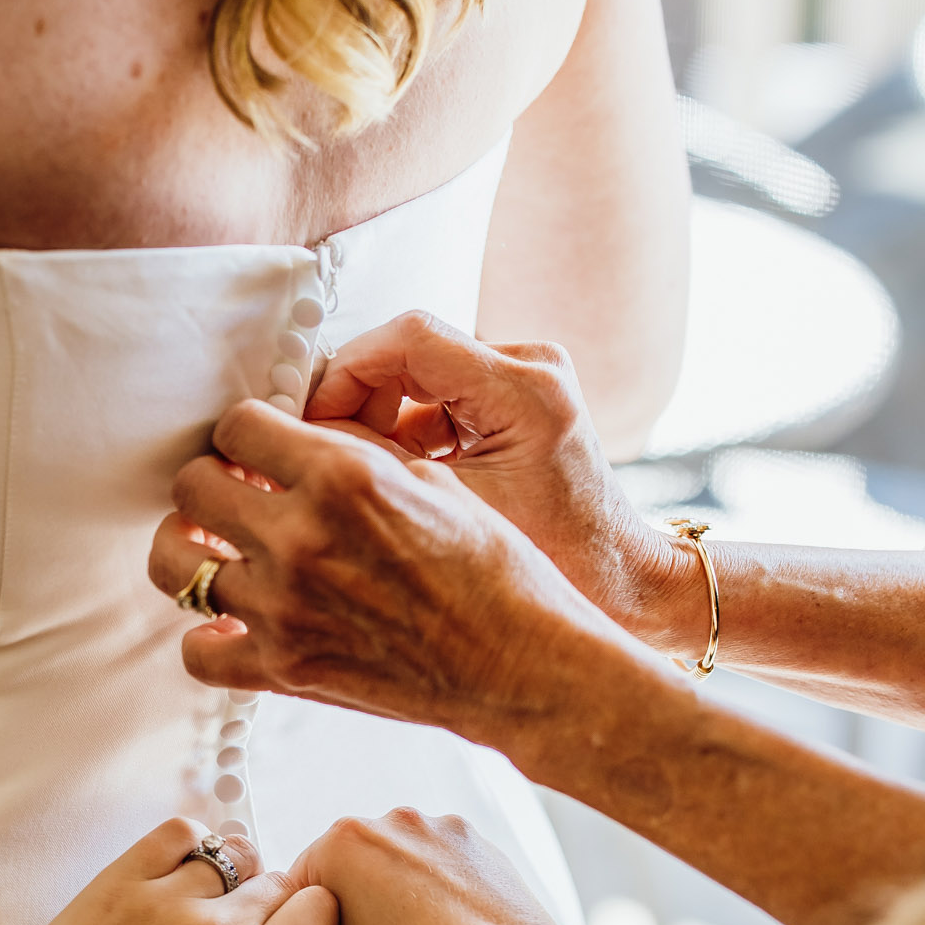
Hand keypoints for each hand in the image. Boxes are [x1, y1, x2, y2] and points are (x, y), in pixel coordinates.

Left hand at [0, 817, 337, 924]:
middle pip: (279, 882)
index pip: (320, 913)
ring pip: (231, 853)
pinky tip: (178, 873)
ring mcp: (163, 900)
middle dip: (273, 909)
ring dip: (231, 877)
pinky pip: (177, 833)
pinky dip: (189, 844)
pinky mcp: (115, 884)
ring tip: (204, 908)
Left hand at [147, 398, 635, 744]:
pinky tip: (233, 626)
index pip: (237, 426)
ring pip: (175, 564)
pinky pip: (198, 654)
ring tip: (216, 551)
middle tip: (234, 497)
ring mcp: (284, 609)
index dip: (244, 434)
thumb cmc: (495, 572)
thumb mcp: (432, 482)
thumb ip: (352, 452)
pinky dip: (207, 640)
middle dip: (211, 483)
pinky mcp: (284, 669)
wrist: (521, 664)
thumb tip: (296, 437)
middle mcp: (301, 538)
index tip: (256, 451)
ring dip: (189, 549)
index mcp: (341, 477)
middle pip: (192, 486)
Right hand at [308, 313, 704, 655]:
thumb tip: (305, 438)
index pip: (409, 337)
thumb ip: (378, 468)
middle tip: (319, 452)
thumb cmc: (560, 567)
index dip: (347, 371)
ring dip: (377, 419)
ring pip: (419, 374)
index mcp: (526, 391)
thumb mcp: (451, 518)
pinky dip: (405, 432)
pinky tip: (392, 480)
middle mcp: (532, 369)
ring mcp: (526, 380)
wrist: (620, 587)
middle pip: (410, 351)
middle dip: (356, 400)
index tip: (312, 418)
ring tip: (354, 475)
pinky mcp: (515, 402)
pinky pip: (439, 398)